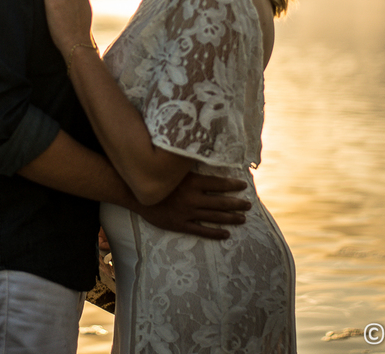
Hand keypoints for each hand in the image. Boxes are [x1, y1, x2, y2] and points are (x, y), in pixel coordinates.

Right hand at [136, 172, 250, 238]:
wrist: (135, 193)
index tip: (243, 186)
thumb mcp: (173, 167)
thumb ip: (188, 164)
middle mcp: (192, 198)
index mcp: (192, 182)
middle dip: (236, 204)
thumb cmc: (155, 176)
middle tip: (249, 205)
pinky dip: (214, 232)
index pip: (218, 184)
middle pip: (220, 202)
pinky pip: (201, 230)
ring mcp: (187, 212)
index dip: (232, 185)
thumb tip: (204, 152)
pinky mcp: (179, 224)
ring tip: (242, 219)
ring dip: (230, 218)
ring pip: (214, 216)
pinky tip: (225, 233)